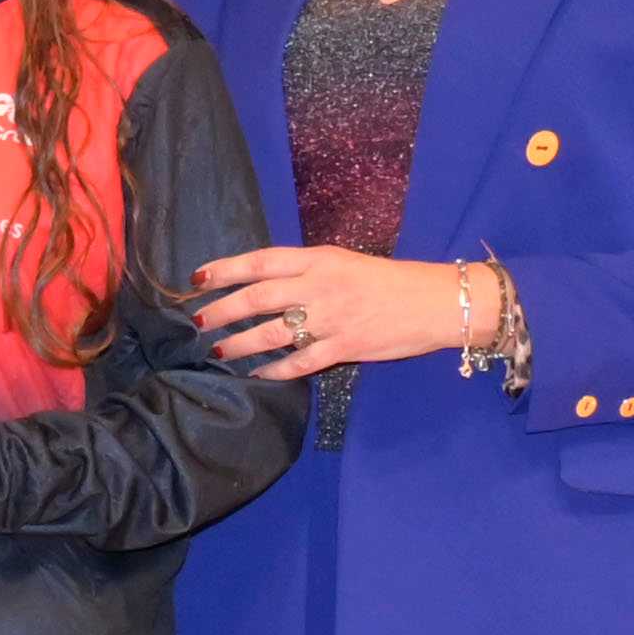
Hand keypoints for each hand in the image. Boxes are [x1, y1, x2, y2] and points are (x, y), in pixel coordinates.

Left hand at [188, 244, 465, 379]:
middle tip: (197, 322)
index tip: (197, 279)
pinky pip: (299, 363)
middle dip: (221, 311)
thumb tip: (263, 284)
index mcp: (319, 259)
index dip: (225, 270)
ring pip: (271, 333)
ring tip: (216, 351)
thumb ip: (306, 272)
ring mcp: (331, 318)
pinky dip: (274, 371)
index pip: (261, 261)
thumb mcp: (344, 262)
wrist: (437, 302)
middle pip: (257, 297)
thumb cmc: (390, 280)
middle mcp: (320, 286)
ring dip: (238, 344)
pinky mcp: (344, 347)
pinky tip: (256, 375)